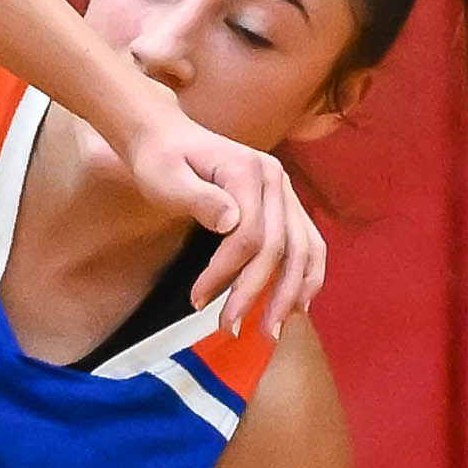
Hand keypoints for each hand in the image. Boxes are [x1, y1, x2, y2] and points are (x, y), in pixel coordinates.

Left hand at [108, 94, 326, 335]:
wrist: (166, 138)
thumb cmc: (160, 160)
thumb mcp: (166, 177)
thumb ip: (198, 198)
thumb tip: (231, 222)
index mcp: (248, 170)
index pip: (250, 234)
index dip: (226, 273)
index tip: (196, 299)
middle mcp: (276, 178)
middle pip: (281, 246)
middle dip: (259, 293)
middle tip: (233, 329)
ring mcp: (284, 190)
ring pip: (304, 248)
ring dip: (291, 293)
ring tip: (272, 329)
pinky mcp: (284, 203)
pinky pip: (307, 243)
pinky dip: (306, 275)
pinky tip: (298, 305)